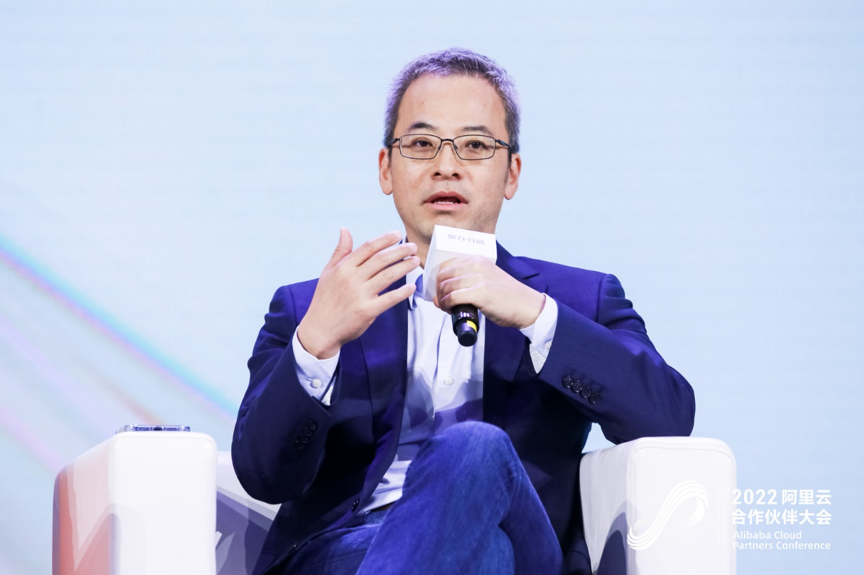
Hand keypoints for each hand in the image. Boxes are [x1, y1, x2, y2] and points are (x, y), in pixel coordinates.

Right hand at [297, 228, 418, 358]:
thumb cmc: (324, 300)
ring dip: (404, 267)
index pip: (367, 248)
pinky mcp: (367, 311)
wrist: (320, 329)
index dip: (384, 239)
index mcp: (343, 268)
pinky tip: (412, 287)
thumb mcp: (328, 272)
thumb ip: (340, 251)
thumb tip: (345, 230)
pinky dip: (402, 292)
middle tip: (413, 247)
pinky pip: (389, 299)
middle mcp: (352, 279)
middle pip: (381, 260)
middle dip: (399, 251)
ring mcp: (360, 295)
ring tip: (415, 261)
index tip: (398, 234)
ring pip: (388, 276)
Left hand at [433, 256, 544, 328]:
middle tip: (443, 302)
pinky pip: (452, 297)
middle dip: (438, 290)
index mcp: (477, 259)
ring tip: (447, 308)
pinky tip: (450, 310)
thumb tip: (440, 293)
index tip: (442, 292)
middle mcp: (477, 265)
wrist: (526, 306)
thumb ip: (466, 281)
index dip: (439, 280)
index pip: (446, 265)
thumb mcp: (485, 280)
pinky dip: (447, 305)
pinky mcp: (480, 293)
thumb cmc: (506, 296)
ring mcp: (479, 278)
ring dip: (442, 300)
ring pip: (446, 287)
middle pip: (443, 275)